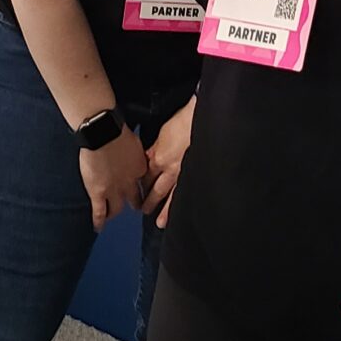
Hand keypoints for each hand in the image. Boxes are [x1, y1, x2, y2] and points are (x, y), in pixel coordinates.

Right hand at [79, 124, 148, 231]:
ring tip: (113, 217)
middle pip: (135, 199)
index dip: (143, 186)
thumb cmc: (117, 130)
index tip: (142, 188)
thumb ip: (133, 150)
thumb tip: (130, 147)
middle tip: (136, 208)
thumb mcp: (133, 141)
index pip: (145, 182)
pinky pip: (100, 212)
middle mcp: (129, 183)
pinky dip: (99, 221)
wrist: (103, 133)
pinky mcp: (98, 193)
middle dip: (136, 204)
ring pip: (116, 208)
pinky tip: (98, 228)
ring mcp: (113, 190)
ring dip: (115, 213)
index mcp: (140, 168)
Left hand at [143, 96, 195, 226]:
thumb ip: (155, 149)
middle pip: (156, 190)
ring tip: (161, 223)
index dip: (142, 186)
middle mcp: (168, 170)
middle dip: (149, 202)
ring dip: (165, 209)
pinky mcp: (195, 172)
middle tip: (144, 212)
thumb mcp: (162, 134)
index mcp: (158, 158)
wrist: (201, 117)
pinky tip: (184, 210)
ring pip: (171, 196)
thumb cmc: (182, 121)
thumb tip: (149, 159)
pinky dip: (183, 201)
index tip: (139, 192)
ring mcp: (183, 173)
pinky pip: (186, 190)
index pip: (145, 177)